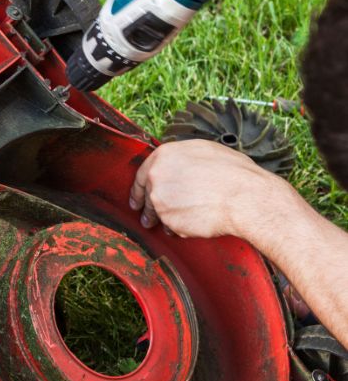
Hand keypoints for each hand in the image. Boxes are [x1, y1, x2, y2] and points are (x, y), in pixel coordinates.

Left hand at [129, 140, 283, 238]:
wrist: (243, 196)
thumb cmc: (232, 172)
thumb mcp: (204, 151)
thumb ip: (181, 160)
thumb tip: (177, 167)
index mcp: (163, 156)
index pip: (141, 174)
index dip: (139, 188)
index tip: (137, 199)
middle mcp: (156, 177)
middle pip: (146, 196)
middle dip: (148, 208)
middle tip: (148, 218)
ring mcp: (160, 200)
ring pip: (157, 213)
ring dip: (160, 220)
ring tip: (171, 226)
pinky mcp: (169, 221)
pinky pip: (171, 226)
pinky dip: (178, 228)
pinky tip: (191, 225)